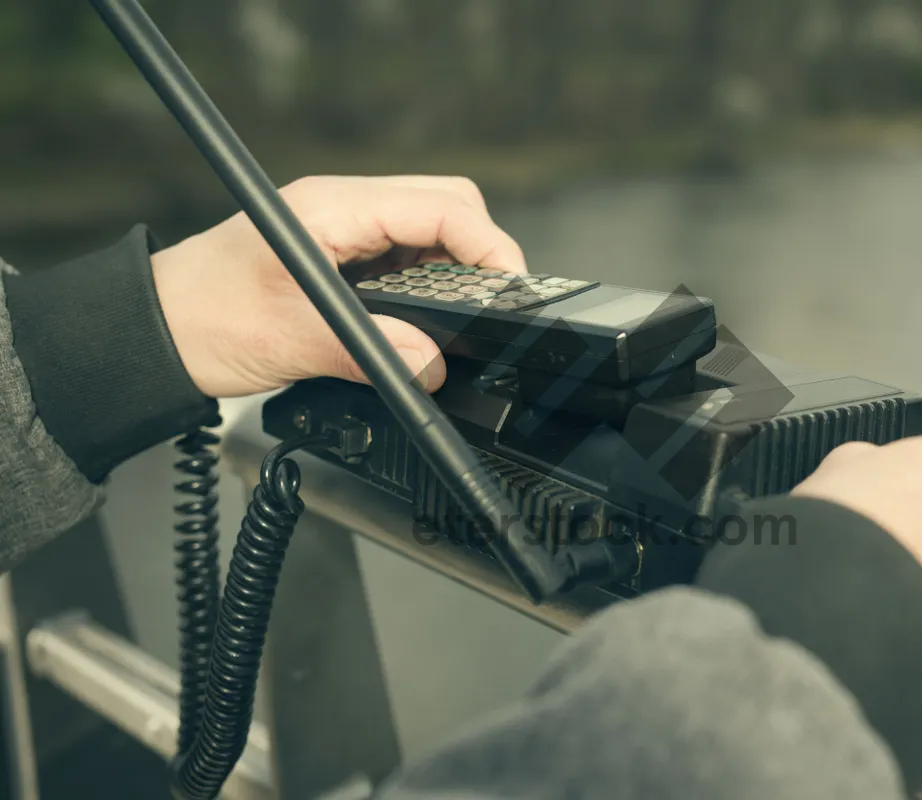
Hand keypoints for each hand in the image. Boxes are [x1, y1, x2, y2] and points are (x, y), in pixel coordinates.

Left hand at [151, 174, 526, 397]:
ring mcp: (345, 231)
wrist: (157, 335)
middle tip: (491, 307)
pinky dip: (428, 291)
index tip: (510, 288)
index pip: (442, 206)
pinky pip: (407, 261)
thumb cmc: (201, 321)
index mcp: (332, 208)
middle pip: (448, 207)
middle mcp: (343, 208)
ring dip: (454, 275)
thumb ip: (370, 351)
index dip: (489, 245)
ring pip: (431, 234)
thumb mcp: (290, 339)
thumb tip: (433, 364)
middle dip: (480, 255)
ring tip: (456, 321)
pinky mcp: (343, 258)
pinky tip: (421, 324)